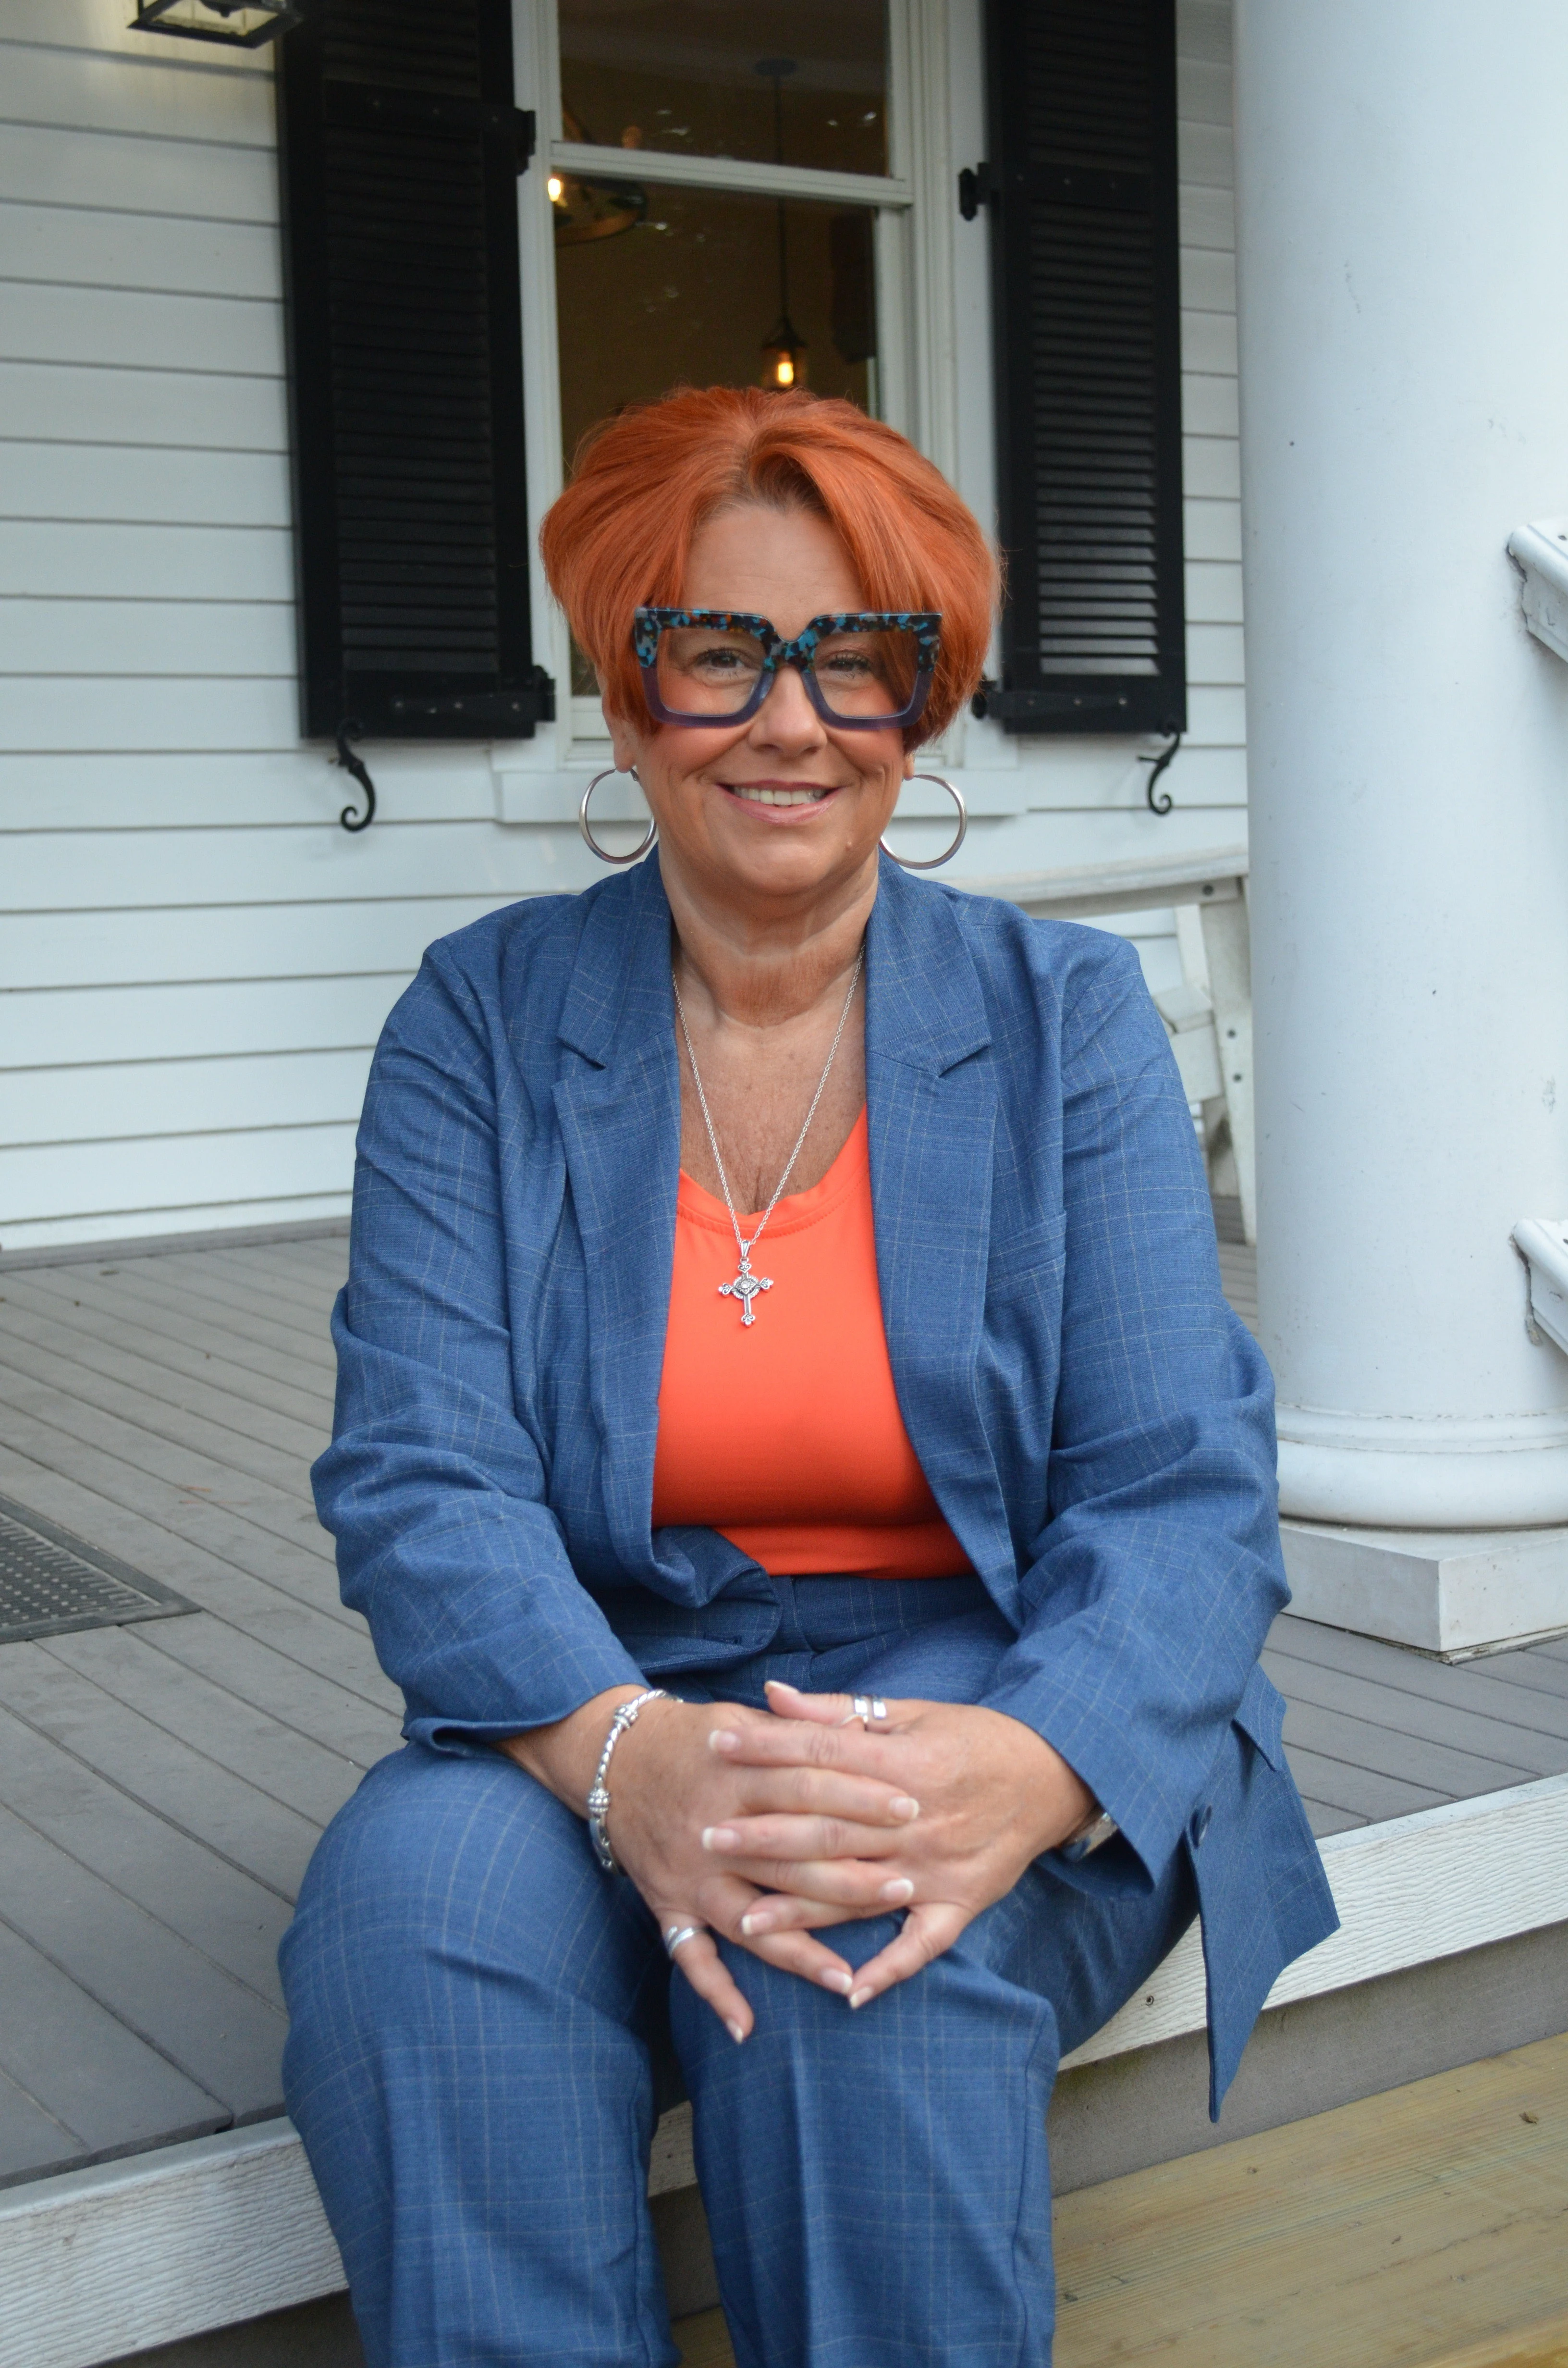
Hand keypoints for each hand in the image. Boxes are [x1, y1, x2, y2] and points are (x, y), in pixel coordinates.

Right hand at [499, 1689, 922, 2040]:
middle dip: (850, 1877)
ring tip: (846, 1979)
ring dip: (798, 1953)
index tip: (910, 1809)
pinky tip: (747, 2028)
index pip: (809, 1788)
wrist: (614, 1757)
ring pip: (750, 1921)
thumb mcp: (743, 1720)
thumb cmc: (693, 1737)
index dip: (861, 1798)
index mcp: (737, 1776)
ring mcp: (690, 1874)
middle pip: (790, 1859)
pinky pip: (690, 1956)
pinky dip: (715, 1993)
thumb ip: (798, 1732)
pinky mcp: (667, 1903)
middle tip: (904, 1887)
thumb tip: (860, 1729)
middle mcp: (714, 1831)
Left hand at [697, 1681, 1095, 2010]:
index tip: (717, 1745)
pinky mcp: (961, 1903)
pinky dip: (888, 1972)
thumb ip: (838, 1712)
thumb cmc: (976, 1738)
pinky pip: (922, 1946)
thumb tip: (772, 1694)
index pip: (822, 1756)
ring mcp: (938, 1869)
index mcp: (906, 1764)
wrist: (1054, 1773)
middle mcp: (917, 1822)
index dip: (767, 1748)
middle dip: (765, 1835)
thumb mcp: (911, 1712)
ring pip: (860, 1893)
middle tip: (707, 1838)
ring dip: (802, 1910)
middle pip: (829, 1829)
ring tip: (744, 1922)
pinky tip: (848, 1993)